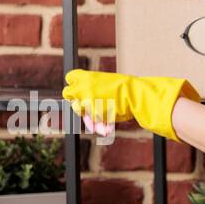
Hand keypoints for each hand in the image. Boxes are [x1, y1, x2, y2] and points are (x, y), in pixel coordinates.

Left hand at [61, 70, 200, 141]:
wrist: (136, 95)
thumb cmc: (126, 91)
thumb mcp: (107, 87)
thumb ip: (94, 94)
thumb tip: (80, 108)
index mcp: (88, 76)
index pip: (70, 77)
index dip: (74, 85)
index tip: (80, 91)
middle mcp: (83, 86)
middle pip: (68, 93)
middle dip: (76, 101)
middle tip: (88, 106)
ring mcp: (85, 99)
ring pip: (78, 109)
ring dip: (89, 117)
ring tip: (102, 122)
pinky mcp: (90, 112)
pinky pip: (90, 121)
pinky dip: (99, 125)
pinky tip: (107, 127)